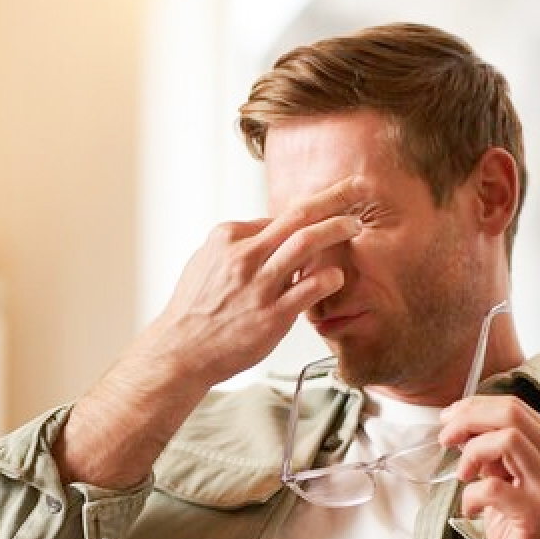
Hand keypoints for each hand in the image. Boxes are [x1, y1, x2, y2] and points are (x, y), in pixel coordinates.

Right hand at [55, 177, 366, 487]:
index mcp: (227, 238)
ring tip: (355, 225)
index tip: (325, 211)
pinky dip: (328, 277)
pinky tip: (338, 275)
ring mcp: (259, 285)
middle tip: (358, 187)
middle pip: (297, 215)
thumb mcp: (204, 263)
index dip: (305, 216)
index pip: (276, 218)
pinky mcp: (272, 315)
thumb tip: (263, 233)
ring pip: (306, 243)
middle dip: (333, 197)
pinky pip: (309, 289)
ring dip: (336, 229)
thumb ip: (236, 246)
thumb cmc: (193, 310)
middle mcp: (244, 256)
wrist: (181, 351)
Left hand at [438, 396, 539, 538]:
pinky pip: (493, 487)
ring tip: (463, 476)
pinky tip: (471, 509)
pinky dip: (471, 494)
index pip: (516, 408)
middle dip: (469, 418)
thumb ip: (498, 458)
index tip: (449, 419)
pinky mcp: (539, 518)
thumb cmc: (529, 536)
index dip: (475, 407)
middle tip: (445, 438)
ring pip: (507, 441)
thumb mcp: (515, 486)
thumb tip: (464, 430)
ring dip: (472, 453)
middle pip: (512, 415)